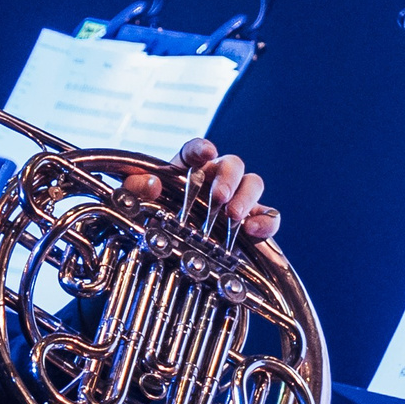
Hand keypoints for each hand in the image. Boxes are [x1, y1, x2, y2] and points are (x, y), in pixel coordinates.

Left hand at [119, 139, 280, 238]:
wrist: (170, 254)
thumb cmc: (154, 221)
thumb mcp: (136, 204)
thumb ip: (135, 189)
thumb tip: (151, 183)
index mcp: (189, 168)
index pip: (197, 150)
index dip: (202, 149)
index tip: (206, 153)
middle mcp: (217, 179)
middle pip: (232, 164)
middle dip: (227, 179)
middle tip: (218, 198)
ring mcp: (237, 200)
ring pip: (253, 184)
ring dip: (246, 197)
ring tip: (234, 216)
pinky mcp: (252, 223)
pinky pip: (269, 216)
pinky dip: (266, 221)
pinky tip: (253, 230)